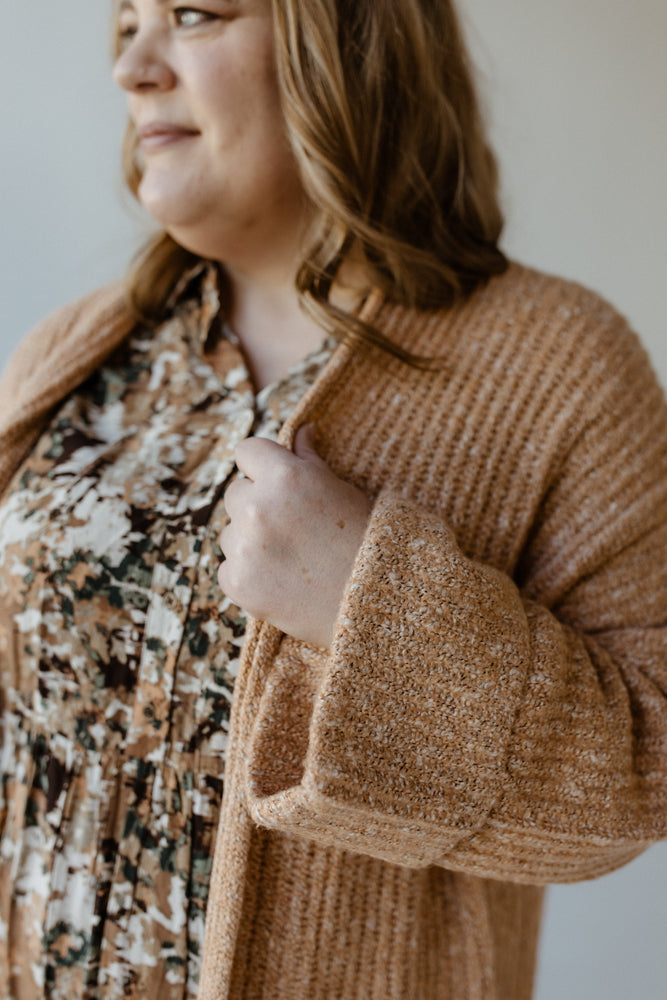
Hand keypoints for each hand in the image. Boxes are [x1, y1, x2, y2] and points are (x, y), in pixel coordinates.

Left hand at [218, 424, 371, 648]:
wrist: (375, 600)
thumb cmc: (365, 539)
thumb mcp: (342, 490)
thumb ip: (310, 460)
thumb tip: (303, 429)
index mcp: (285, 475)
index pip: (247, 451)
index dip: (262, 465)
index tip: (276, 481)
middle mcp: (258, 507)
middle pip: (236, 493)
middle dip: (257, 505)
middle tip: (292, 527)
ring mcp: (244, 547)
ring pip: (230, 532)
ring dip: (250, 541)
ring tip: (291, 557)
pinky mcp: (237, 582)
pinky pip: (228, 568)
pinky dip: (249, 574)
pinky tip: (282, 580)